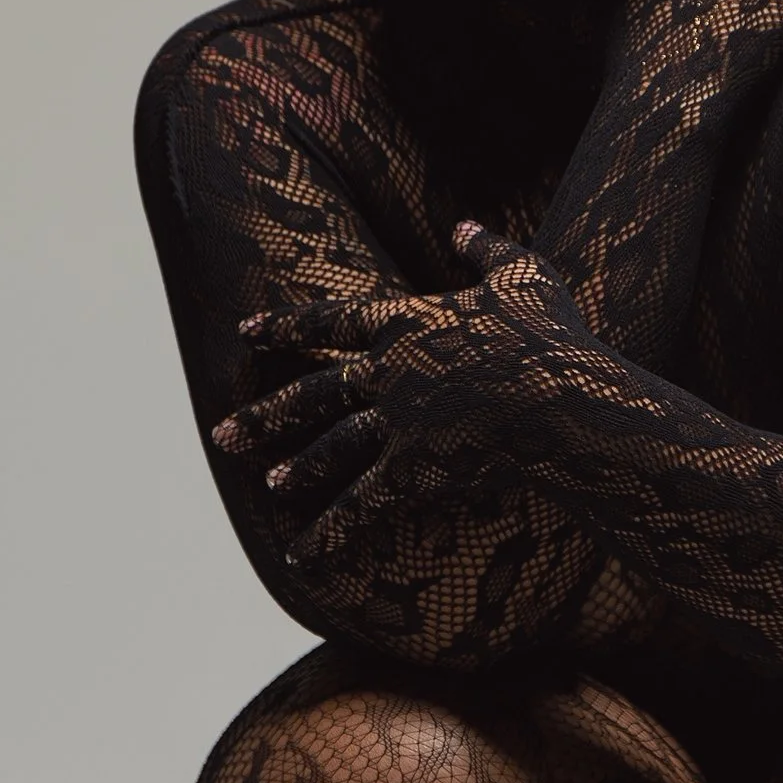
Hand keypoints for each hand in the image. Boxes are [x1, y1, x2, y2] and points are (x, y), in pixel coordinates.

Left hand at [211, 221, 590, 549]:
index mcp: (404, 323)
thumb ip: (486, 248)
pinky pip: (360, 508)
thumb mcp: (523, 277)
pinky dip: (328, 535)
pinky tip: (299, 558)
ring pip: (330, 448)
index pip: (329, 322)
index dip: (285, 326)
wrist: (561, 398)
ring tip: (270, 487)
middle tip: (221, 433)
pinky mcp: (412, 472)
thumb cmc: (551, 335)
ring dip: (298, 469)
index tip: (244, 331)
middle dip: (265, 414)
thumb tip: (463, 224)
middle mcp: (386, 372)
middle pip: (313, 394)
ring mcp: (395, 423)